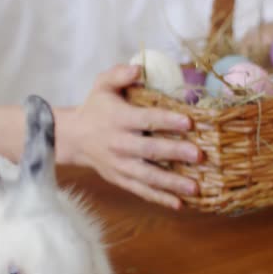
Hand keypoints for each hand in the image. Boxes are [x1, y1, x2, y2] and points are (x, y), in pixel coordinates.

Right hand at [57, 64, 201, 209]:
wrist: (73, 137)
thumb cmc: (96, 107)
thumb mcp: (102, 85)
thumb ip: (119, 74)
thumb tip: (139, 68)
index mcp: (119, 119)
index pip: (146, 119)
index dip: (167, 120)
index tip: (189, 121)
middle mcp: (120, 144)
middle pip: (150, 150)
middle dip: (175, 153)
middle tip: (199, 155)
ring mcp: (120, 165)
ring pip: (148, 176)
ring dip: (172, 183)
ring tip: (195, 188)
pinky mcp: (121, 179)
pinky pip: (142, 191)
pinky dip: (160, 199)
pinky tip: (180, 205)